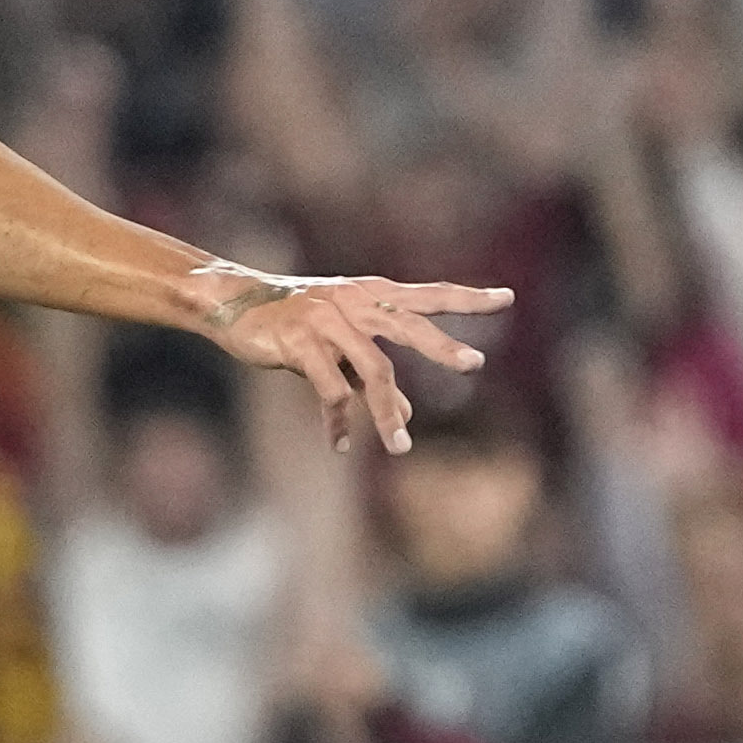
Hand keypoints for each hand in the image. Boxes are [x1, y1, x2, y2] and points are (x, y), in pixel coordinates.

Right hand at [196, 265, 507, 454]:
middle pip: (410, 325)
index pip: (429, 295)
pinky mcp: (301, 342)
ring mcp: (329, 320)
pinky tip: (337, 445)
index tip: (507, 298)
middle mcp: (355, 303)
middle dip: (442, 346)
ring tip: (401, 447)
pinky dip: (337, 422)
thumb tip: (407, 415)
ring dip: (387, 414)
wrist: (235, 303)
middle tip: (474, 364)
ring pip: (372, 371)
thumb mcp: (340, 345)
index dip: (468, 298)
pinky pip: (330, 391)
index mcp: (371, 296)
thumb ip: (373, 374)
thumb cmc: (295, 323)